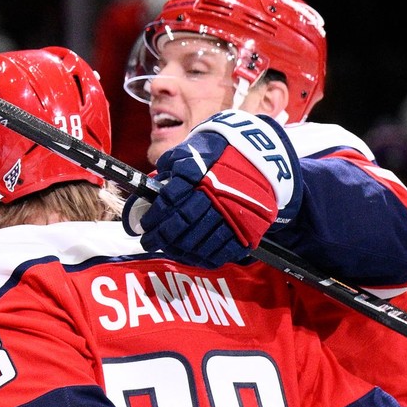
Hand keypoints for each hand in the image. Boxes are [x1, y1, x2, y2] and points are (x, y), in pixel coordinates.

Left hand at [126, 110, 301, 267]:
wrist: (262, 155)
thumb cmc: (220, 153)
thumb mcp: (194, 150)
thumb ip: (172, 166)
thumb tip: (152, 185)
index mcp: (201, 172)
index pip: (169, 200)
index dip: (154, 216)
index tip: (145, 225)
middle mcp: (217, 194)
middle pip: (182, 223)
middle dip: (161, 236)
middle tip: (149, 241)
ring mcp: (235, 213)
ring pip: (201, 240)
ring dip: (179, 249)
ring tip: (168, 249)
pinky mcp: (250, 227)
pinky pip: (224, 251)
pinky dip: (205, 257)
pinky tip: (192, 256)